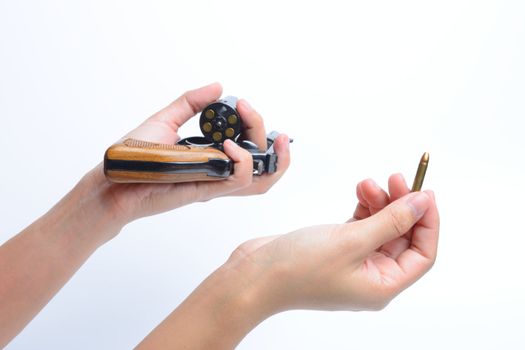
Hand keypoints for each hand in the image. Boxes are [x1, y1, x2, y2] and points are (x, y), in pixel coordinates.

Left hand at [85, 83, 290, 224]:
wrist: (115, 180)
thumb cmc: (136, 155)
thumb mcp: (165, 120)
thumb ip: (191, 102)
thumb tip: (217, 87)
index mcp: (213, 154)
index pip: (249, 143)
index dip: (255, 122)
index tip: (242, 103)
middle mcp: (218, 169)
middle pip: (261, 160)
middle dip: (265, 133)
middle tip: (249, 112)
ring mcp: (215, 182)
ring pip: (261, 179)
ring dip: (274, 157)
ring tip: (266, 136)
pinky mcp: (206, 190)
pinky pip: (238, 181)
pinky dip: (244, 163)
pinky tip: (230, 146)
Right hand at [227, 174, 438, 312]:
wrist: (254, 276)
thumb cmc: (298, 269)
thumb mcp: (352, 241)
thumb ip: (391, 220)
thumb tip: (422, 203)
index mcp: (381, 285)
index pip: (422, 253)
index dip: (428, 221)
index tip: (424, 192)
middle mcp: (371, 276)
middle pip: (401, 236)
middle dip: (401, 205)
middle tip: (396, 178)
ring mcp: (352, 261)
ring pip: (380, 227)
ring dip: (379, 202)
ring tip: (367, 183)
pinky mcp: (336, 247)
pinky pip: (361, 224)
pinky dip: (363, 206)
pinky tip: (359, 191)